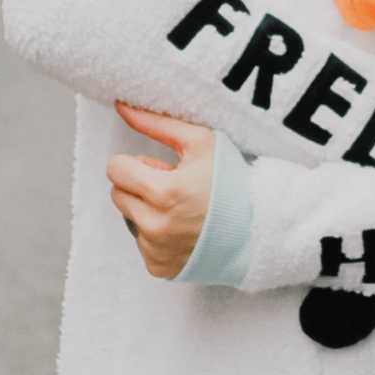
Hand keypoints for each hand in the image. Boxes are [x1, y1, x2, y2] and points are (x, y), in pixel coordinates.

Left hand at [107, 101, 217, 278]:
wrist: (258, 227)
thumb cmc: (231, 181)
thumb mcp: (201, 142)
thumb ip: (158, 123)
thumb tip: (121, 106)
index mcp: (163, 192)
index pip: (115, 170)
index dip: (137, 164)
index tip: (159, 168)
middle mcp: (155, 226)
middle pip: (118, 194)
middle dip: (139, 186)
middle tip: (172, 186)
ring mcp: (156, 250)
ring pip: (129, 219)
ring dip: (147, 211)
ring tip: (180, 208)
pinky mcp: (159, 268)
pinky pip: (142, 245)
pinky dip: (157, 236)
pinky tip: (183, 230)